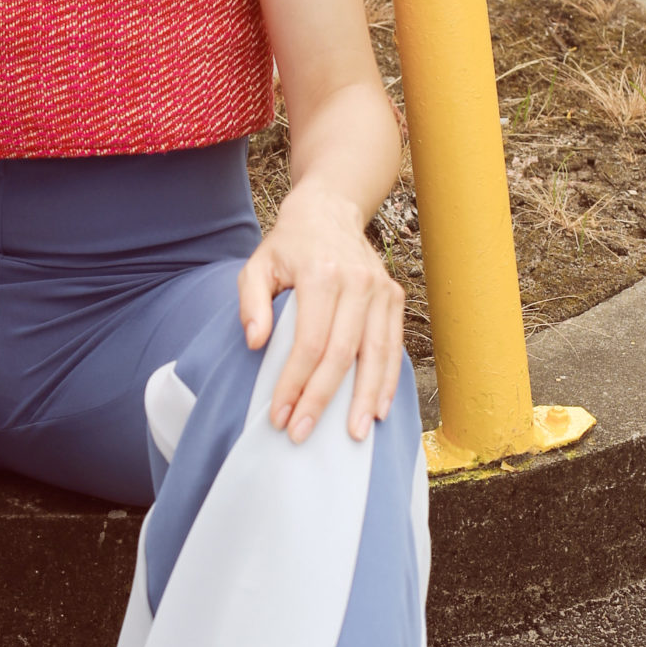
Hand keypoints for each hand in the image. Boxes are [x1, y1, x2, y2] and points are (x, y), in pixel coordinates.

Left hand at [238, 181, 404, 444]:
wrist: (329, 210)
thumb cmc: (288, 246)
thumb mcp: (256, 265)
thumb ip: (251, 303)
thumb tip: (255, 344)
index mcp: (322, 274)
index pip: (310, 342)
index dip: (295, 383)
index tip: (279, 415)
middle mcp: (358, 282)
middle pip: (343, 354)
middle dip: (322, 399)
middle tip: (303, 433)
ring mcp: (381, 290)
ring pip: (375, 355)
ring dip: (363, 399)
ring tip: (351, 435)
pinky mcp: (394, 297)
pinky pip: (393, 346)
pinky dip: (387, 380)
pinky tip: (377, 409)